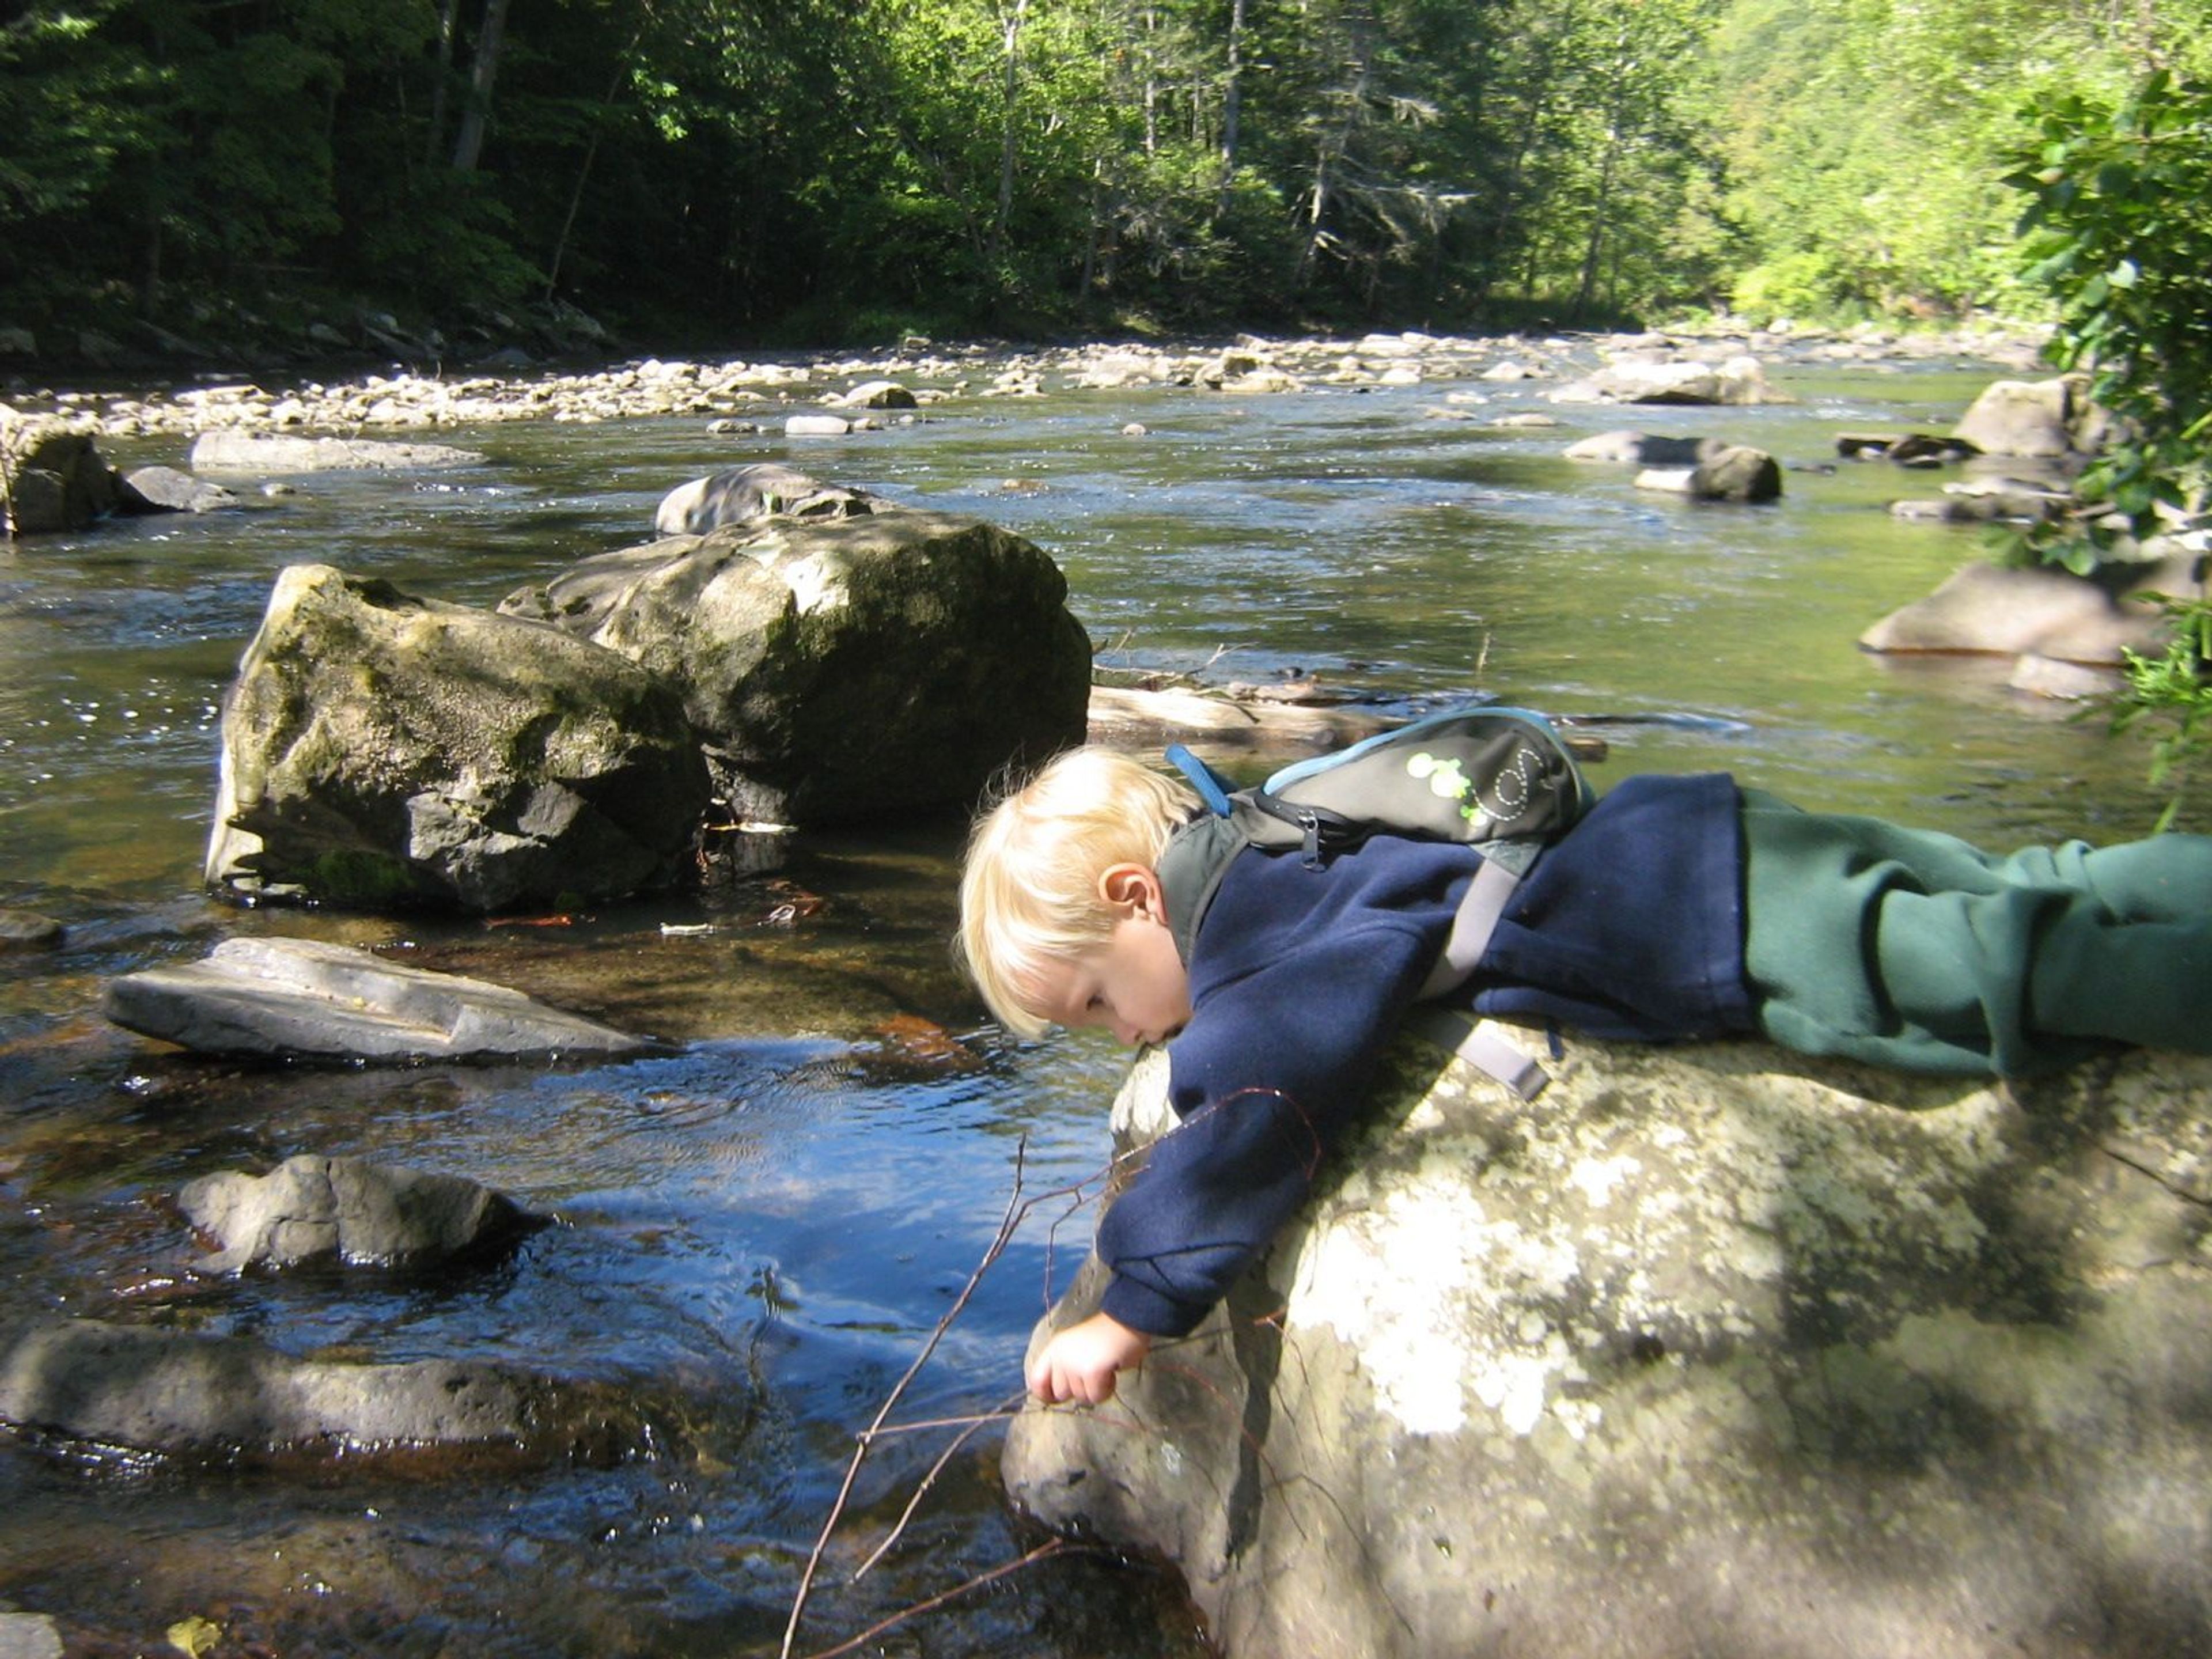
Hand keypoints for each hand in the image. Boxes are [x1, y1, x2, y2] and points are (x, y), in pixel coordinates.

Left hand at [1026, 1311, 1152, 1405]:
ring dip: (1095, 1389)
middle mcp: (1060, 1356)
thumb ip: (1064, 1368)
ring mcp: (1074, 1364)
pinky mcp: (1091, 1371)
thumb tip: (1057, 1395)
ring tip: (1104, 1369)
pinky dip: (1106, 1389)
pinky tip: (1111, 1372)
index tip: (1056, 1398)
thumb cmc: (1104, 1338)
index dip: (1045, 1394)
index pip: (1036, 1380)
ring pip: (1080, 1397)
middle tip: (1092, 1373)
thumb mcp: (1075, 1349)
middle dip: (1078, 1389)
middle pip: (1061, 1393)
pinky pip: (1096, 1396)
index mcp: (1054, 1349)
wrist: (1127, 1322)